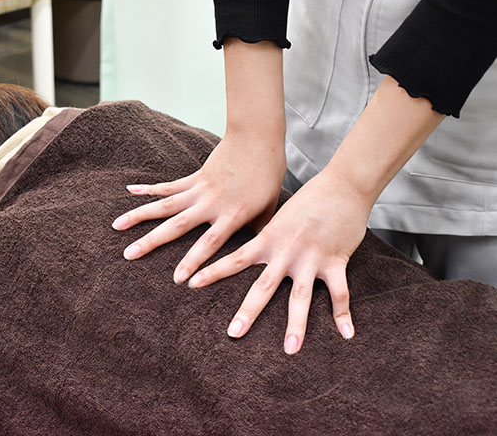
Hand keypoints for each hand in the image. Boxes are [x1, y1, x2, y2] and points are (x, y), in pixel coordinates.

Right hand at [112, 128, 285, 283]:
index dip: (193, 262)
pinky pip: (167, 186)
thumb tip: (255, 254)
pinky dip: (148, 189)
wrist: (257, 138)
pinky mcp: (193, 178)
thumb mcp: (268, 209)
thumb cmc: (267, 176)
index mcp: (232, 214)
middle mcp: (210, 203)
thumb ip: (257, 232)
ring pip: (164, 205)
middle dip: (151, 242)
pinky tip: (128, 191)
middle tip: (128, 255)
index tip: (177, 280)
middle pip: (176, 226)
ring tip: (116, 227)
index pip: (210, 243)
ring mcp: (198, 190)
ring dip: (139, 216)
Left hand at [188, 169, 371, 353]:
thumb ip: (265, 234)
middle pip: (263, 287)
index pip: (234, 259)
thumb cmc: (308, 200)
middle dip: (248, 312)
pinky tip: (347, 334)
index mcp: (268, 239)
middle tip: (233, 334)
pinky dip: (343, 313)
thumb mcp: (279, 216)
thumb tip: (250, 245)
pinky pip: (340, 292)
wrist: (342, 186)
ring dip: (296, 324)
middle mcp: (285, 252)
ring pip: (301, 296)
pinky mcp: (335, 261)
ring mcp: (310, 258)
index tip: (189, 284)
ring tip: (290, 349)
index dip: (211, 272)